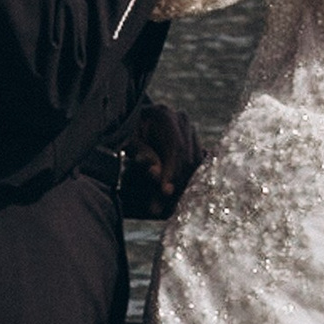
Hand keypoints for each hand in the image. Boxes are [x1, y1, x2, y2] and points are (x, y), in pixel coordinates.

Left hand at [123, 102, 203, 216]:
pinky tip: (170, 202)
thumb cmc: (126, 133)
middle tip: (158, 208)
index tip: (165, 192)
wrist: (132, 126)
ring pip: (195, 165)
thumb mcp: (129, 141)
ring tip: (160, 209)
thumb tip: (157, 174)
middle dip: (175, 184)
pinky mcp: (195, 144)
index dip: (172, 171)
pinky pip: (196, 168)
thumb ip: (143, 154)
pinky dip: (184, 185)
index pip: (175, 147)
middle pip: (188, 157)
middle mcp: (182, 120)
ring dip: (180, 189)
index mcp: (164, 114)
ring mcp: (191, 131)